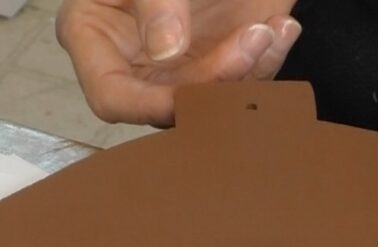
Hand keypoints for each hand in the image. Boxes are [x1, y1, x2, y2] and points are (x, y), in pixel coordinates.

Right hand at [56, 0, 300, 126]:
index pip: (112, 95)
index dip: (148, 105)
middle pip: (172, 105)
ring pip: (213, 100)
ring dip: (250, 72)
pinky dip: (268, 60)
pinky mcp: (221, 61)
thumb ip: (153, 1)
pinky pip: (244, 80)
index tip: (185, 95)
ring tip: (270, 29)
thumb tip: (165, 51)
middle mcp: (138, 63)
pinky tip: (281, 30)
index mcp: (96, 37)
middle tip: (253, 38)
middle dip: (216, 80)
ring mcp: (181, 66)